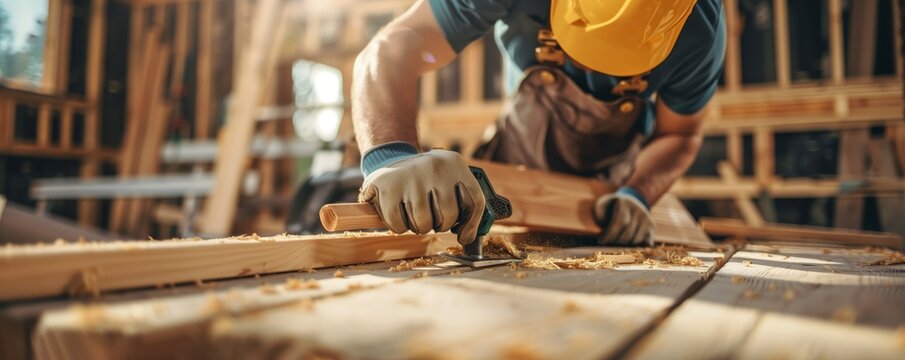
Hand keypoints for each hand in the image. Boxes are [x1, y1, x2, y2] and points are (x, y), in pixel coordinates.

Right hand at [359, 149, 485, 244]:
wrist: (390, 162)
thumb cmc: (426, 180)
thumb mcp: (448, 181)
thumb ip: (465, 206)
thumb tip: (466, 237)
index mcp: (454, 163)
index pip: (474, 200)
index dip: (471, 223)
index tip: (462, 233)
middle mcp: (434, 165)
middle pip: (449, 216)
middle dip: (440, 224)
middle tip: (432, 215)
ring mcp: (410, 175)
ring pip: (424, 223)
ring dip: (419, 226)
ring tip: (415, 212)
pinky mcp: (388, 185)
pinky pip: (400, 224)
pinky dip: (400, 227)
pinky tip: (400, 213)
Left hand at [593, 187, 653, 244]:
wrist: (630, 201)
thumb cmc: (611, 207)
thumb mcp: (603, 204)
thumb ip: (599, 212)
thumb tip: (602, 224)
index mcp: (625, 203)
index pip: (620, 222)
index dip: (610, 234)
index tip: (602, 241)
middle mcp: (638, 209)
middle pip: (628, 232)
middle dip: (617, 240)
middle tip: (609, 243)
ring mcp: (646, 217)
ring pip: (637, 239)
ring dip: (626, 245)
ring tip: (617, 242)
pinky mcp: (651, 225)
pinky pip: (647, 240)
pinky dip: (641, 246)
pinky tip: (632, 249)